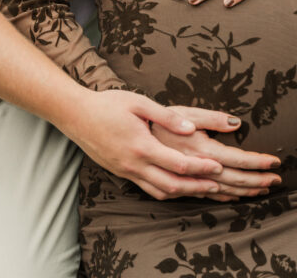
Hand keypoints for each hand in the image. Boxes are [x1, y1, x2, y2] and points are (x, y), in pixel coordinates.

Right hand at [67, 89, 275, 200]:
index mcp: (142, 146)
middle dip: (198, 187)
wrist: (76, 115)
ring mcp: (126, 171)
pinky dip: (165, 191)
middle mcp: (135, 164)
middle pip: (173, 185)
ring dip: (183, 193)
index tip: (220, 168)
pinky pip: (147, 188)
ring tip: (203, 190)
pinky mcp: (121, 172)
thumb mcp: (139, 103)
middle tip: (219, 186)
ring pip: (159, 191)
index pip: (179, 164)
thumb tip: (192, 127)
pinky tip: (175, 187)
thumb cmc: (109, 104)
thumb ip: (167, 117)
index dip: (201, 168)